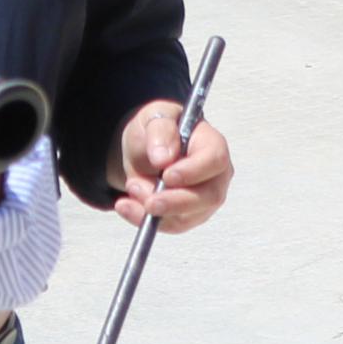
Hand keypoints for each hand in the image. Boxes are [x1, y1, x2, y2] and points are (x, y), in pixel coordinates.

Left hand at [112, 100, 232, 230]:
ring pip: (188, 217)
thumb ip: (161, 131)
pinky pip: (170, 225)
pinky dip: (145, 219)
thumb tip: (163, 157)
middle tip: (148, 201)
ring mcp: (204, 199)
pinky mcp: (188, 216)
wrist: (145, 150)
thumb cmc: (157, 130)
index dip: (193, 171)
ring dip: (155, 211)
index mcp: (213, 145)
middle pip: (208, 197)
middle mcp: (215, 176)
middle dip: (175, 203)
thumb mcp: (154, 117)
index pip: (214, 161)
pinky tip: (127, 206)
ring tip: (132, 188)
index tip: (167, 175)